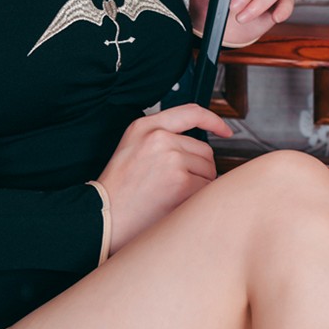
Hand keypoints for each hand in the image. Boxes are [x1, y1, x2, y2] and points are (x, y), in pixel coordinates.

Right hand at [96, 103, 233, 252]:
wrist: (104, 216)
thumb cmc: (117, 190)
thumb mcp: (132, 148)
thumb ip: (160, 138)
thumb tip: (196, 146)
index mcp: (145, 126)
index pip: (190, 112)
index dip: (213, 120)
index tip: (224, 129)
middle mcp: (159, 137)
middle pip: (204, 150)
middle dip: (199, 169)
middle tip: (178, 186)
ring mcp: (171, 158)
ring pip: (208, 171)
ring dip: (199, 185)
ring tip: (172, 196)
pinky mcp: (181, 182)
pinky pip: (206, 189)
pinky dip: (198, 199)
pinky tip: (178, 204)